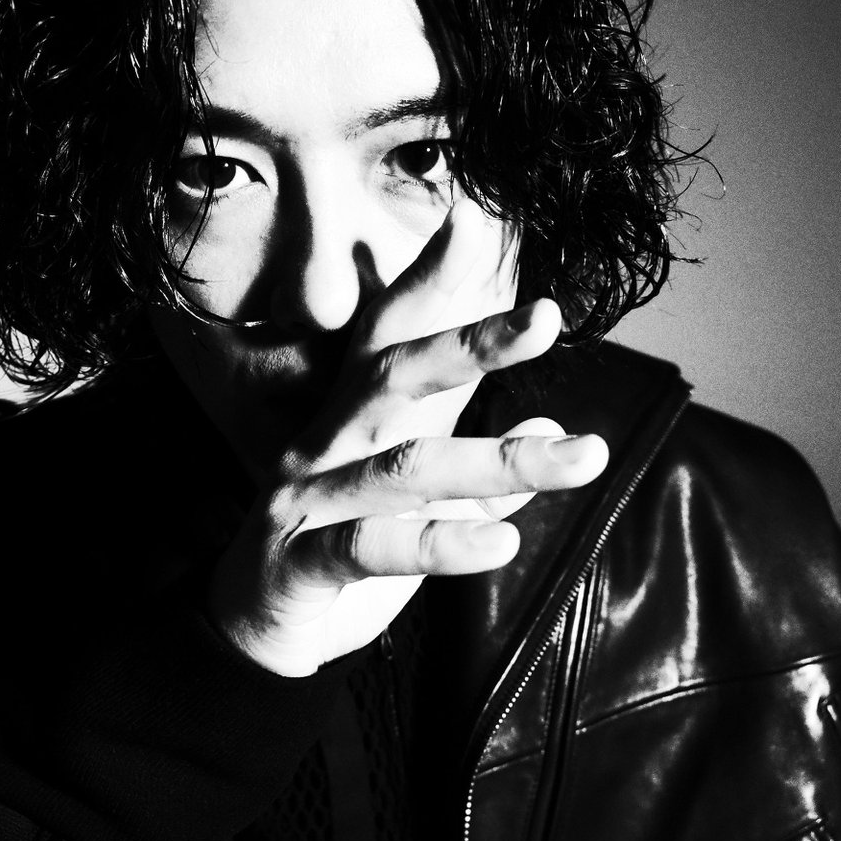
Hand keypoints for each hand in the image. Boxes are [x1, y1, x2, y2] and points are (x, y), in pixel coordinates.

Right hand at [208, 200, 608, 676]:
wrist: (256, 623)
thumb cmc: (343, 543)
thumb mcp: (420, 500)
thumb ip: (482, 467)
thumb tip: (555, 426)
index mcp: (354, 416)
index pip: (390, 333)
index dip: (430, 277)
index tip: (478, 217)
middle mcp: (326, 441)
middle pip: (393, 377)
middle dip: (470, 344)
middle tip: (545, 316)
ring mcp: (307, 497)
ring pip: (402, 467)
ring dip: (496, 460)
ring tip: (584, 456)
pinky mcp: (300, 560)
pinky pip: (371, 549)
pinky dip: (440, 543)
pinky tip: (504, 541)